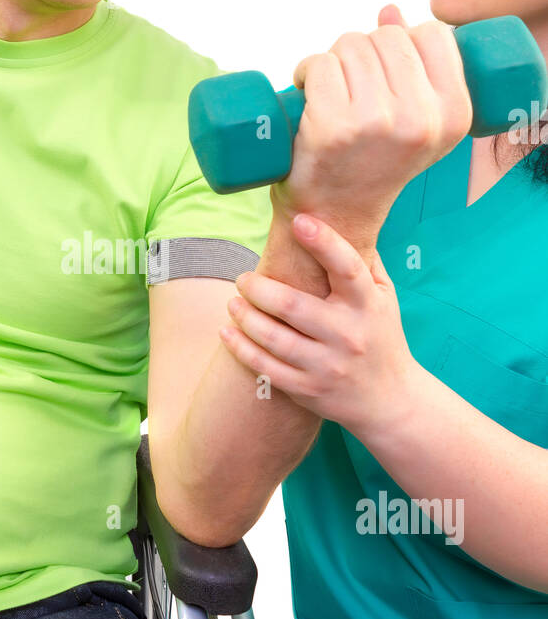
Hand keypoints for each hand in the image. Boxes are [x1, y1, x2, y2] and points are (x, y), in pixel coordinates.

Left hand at [220, 211, 417, 435]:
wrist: (390, 401)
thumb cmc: (382, 337)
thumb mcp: (385, 298)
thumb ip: (365, 263)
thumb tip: (343, 217)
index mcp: (368, 306)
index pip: (347, 268)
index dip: (324, 242)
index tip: (299, 221)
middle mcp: (348, 336)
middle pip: (293, 305)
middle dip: (258, 287)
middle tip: (243, 278)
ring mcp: (326, 366)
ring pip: (273, 338)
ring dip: (245, 316)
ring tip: (234, 301)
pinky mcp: (307, 390)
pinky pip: (265, 367)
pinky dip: (240, 348)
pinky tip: (227, 331)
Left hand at [270, 5, 471, 249]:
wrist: (336, 213)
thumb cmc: (375, 161)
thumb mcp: (414, 118)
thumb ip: (412, 64)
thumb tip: (390, 10)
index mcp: (454, 115)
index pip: (432, 34)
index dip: (402, 42)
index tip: (386, 71)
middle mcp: (421, 120)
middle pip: (386, 36)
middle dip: (363, 51)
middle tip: (351, 87)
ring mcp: (377, 123)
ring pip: (350, 45)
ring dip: (332, 61)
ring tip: (330, 94)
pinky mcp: (335, 127)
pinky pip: (319, 64)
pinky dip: (306, 71)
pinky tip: (307, 95)